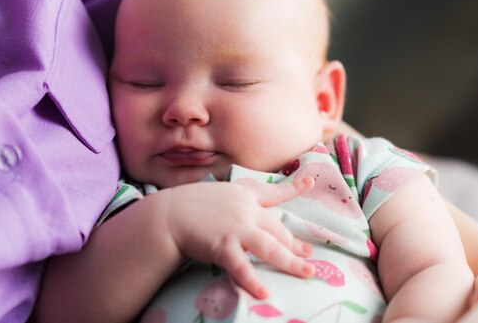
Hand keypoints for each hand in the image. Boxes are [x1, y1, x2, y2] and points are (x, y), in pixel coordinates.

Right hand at [158, 177, 315, 298]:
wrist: (166, 214)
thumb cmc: (188, 205)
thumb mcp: (217, 195)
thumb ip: (235, 204)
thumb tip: (248, 216)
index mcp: (243, 195)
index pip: (272, 192)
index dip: (293, 188)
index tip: (311, 183)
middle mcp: (245, 210)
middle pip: (277, 229)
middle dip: (294, 244)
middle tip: (307, 255)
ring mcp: (236, 228)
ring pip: (271, 247)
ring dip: (290, 262)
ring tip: (306, 272)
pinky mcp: (223, 246)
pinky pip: (243, 267)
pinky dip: (253, 281)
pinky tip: (264, 293)